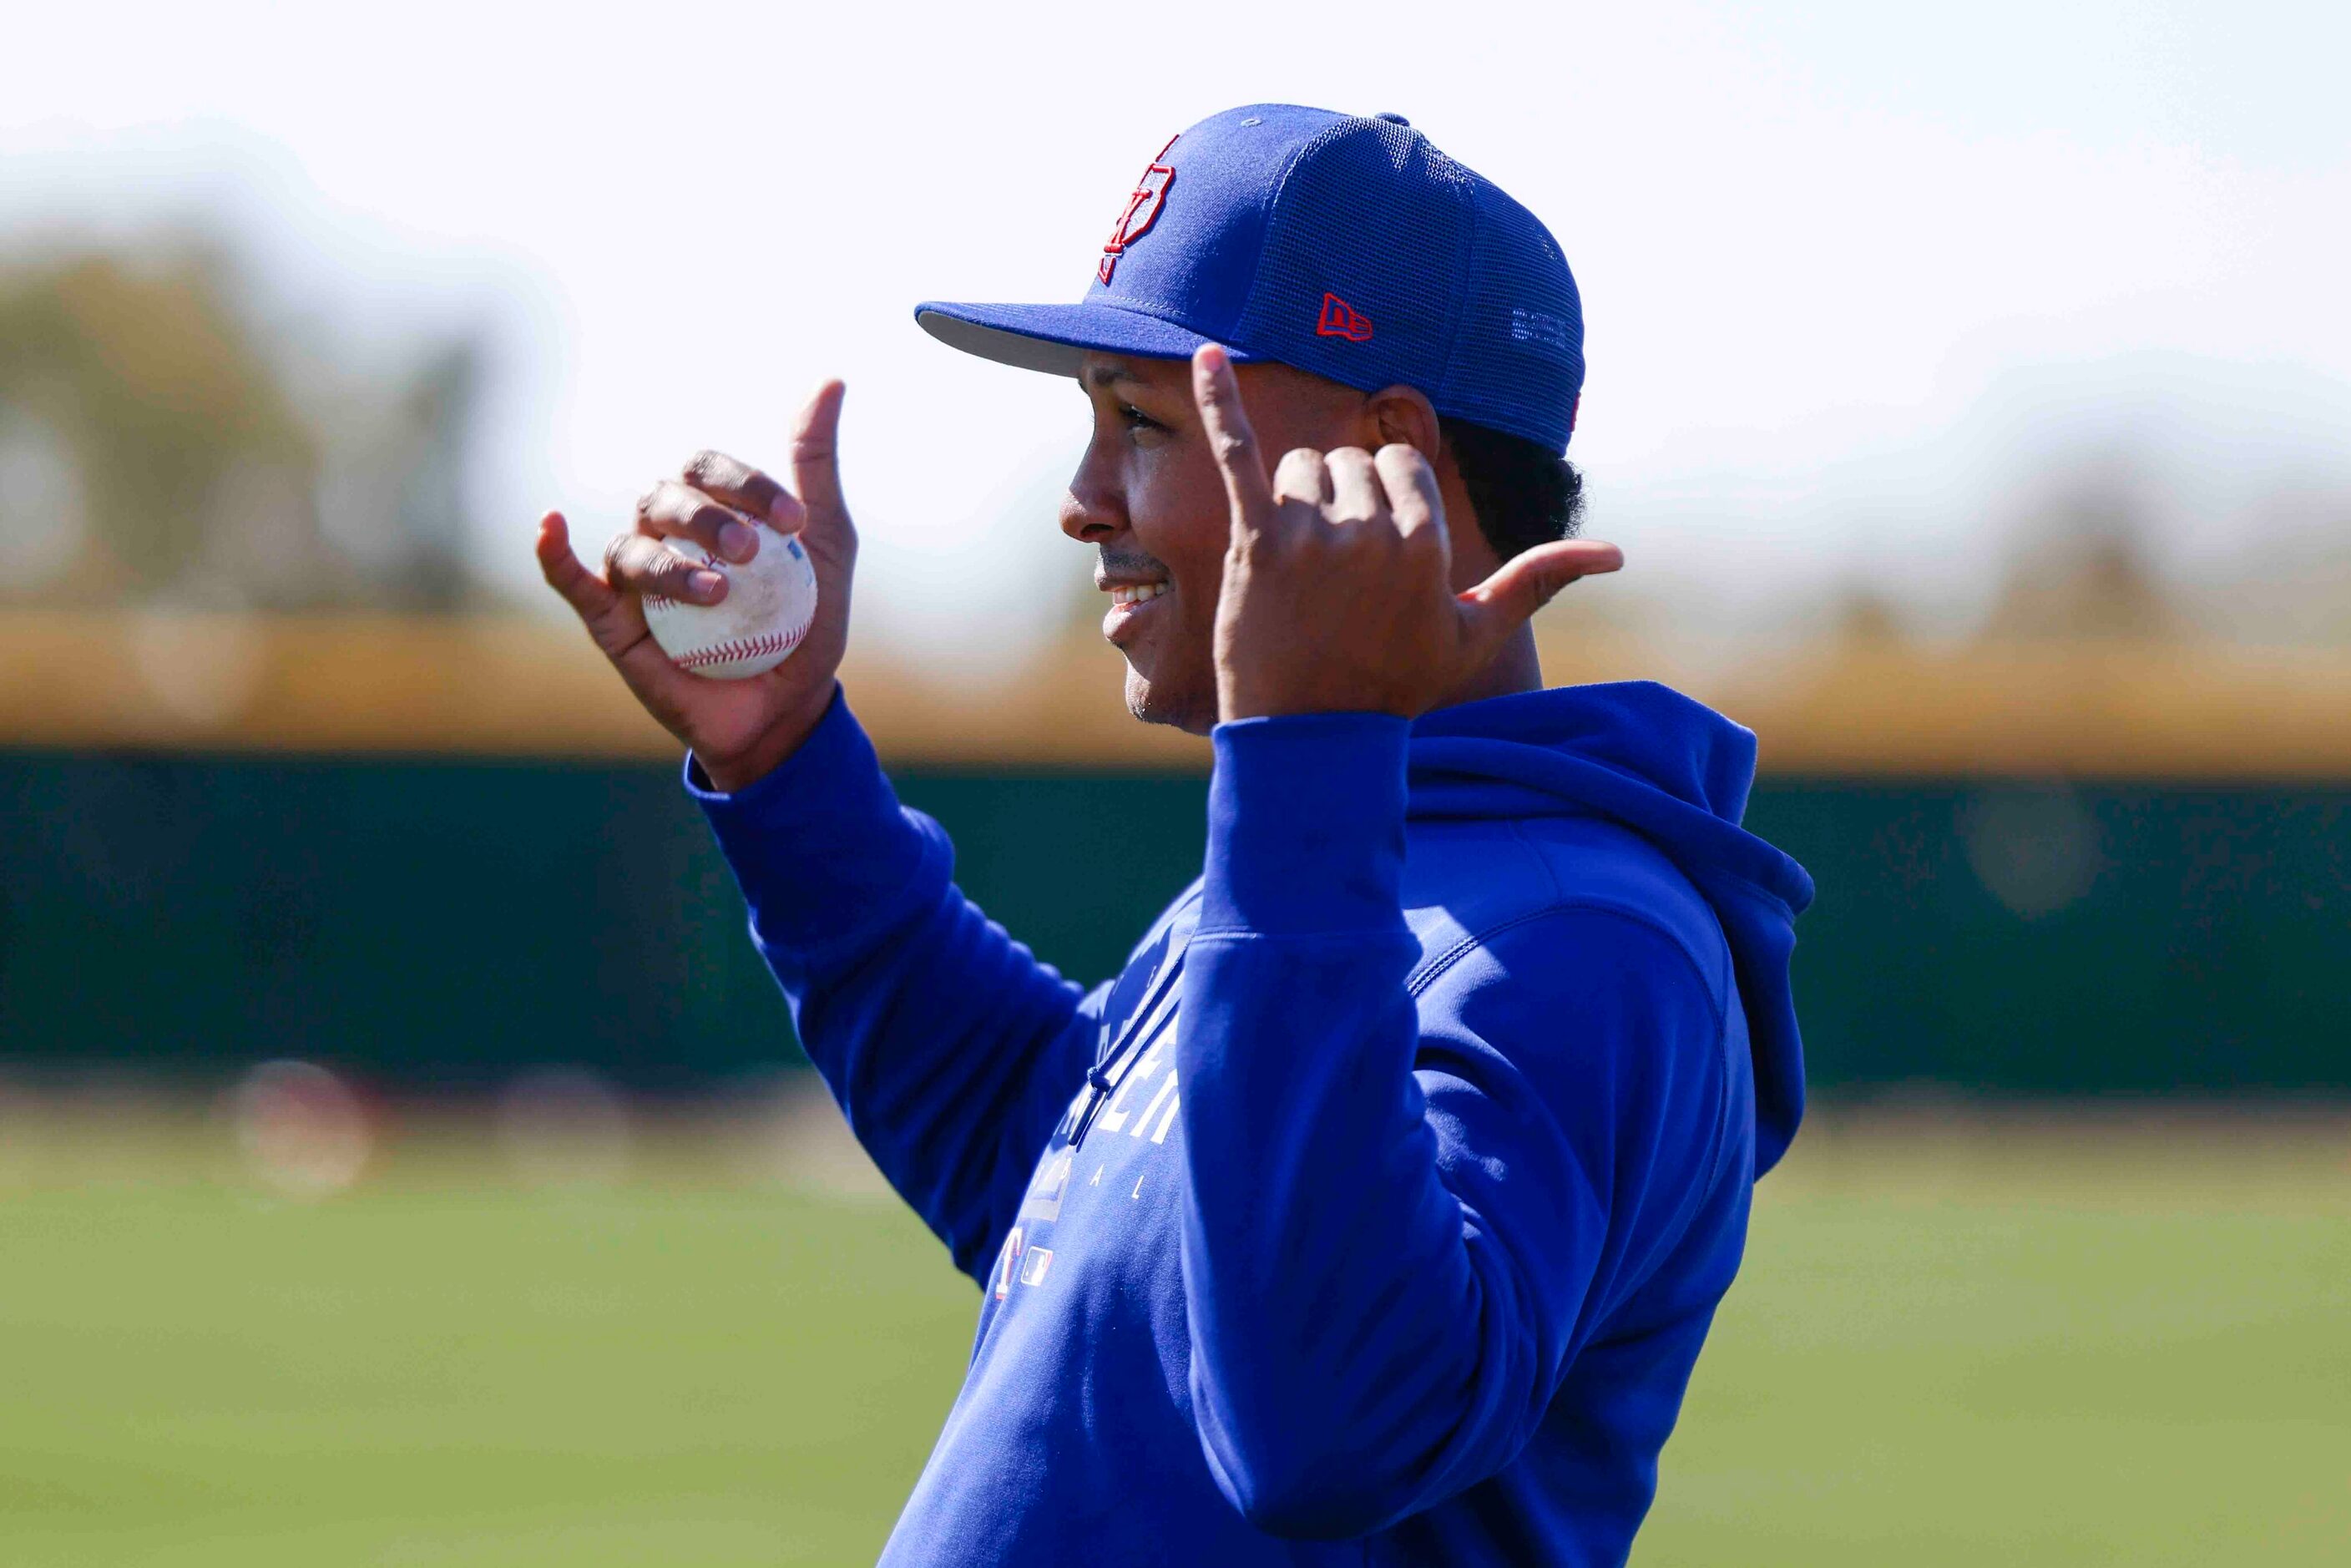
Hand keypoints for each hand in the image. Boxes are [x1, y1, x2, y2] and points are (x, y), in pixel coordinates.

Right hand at [536, 380, 856, 790]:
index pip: (710, 470)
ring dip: (672, 565)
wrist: (788, 709)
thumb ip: (816, 464)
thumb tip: (831, 379)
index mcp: (710, 506)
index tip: (796, 519)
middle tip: (750, 552)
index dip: (747, 483)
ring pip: (635, 547)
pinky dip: (554, 555)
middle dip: (709, 518)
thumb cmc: (804, 624)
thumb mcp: (828, 544)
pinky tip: (550, 529)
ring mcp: (635, 578)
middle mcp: (665, 532)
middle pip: (667, 499)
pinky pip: (572, 582)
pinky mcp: (612, 624)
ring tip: (718, 594)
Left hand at [1191, 345, 1621, 723]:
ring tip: (1296, 571)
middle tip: (1330, 577)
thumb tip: (1617, 554)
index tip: (1373, 559)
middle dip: (1339, 505)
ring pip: (1298, 467)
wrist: (1311, 739)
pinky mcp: (1255, 542)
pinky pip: (1237, 454)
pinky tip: (1202, 353)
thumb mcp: (1476, 635)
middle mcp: (1372, 530)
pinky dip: (1218, 401)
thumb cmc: (1395, 685)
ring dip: (1295, 504)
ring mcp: (1311, 535)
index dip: (1385, 506)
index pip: (1399, 467)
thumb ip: (1537, 580)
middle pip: (1348, 464)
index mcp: (1426, 541)